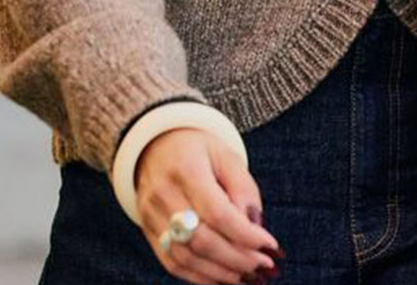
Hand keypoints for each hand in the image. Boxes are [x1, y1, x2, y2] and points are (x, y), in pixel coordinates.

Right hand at [131, 127, 281, 283]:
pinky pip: (173, 263)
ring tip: (248, 275)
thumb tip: (253, 226)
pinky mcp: (147, 231)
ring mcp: (150, 215)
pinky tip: (224, 276)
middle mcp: (163, 193)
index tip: (269, 245)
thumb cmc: (198, 150)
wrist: (156, 144)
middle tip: (264, 265)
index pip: (216, 212)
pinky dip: (201, 276)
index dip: (244, 234)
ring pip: (186, 257)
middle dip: (237, 258)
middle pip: (201, 239)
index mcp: (186, 168)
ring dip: (221, 272)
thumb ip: (243, 189)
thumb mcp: (226, 155)